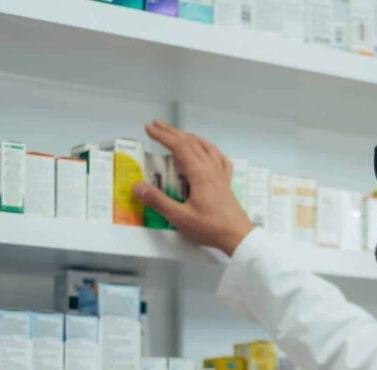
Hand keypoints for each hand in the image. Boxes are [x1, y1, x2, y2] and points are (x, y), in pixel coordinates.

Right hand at [133, 120, 252, 255]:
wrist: (238, 237)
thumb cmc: (212, 228)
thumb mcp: (180, 217)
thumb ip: (158, 201)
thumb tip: (139, 187)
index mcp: (200, 174)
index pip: (179, 146)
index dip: (162, 136)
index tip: (150, 129)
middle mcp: (211, 169)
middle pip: (191, 142)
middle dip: (172, 132)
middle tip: (157, 125)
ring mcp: (220, 175)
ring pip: (205, 147)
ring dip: (189, 137)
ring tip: (178, 133)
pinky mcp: (226, 183)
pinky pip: (218, 158)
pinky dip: (209, 149)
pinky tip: (208, 150)